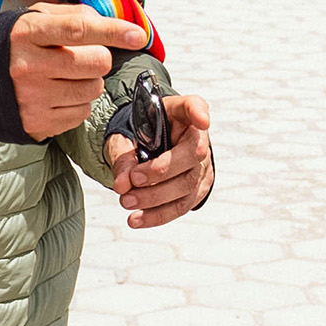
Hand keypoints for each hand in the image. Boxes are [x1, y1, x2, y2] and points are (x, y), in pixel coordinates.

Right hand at [9, 6, 148, 139]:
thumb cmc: (15, 46)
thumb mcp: (35, 18)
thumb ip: (74, 15)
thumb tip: (112, 24)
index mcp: (28, 33)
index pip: (78, 29)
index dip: (113, 31)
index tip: (138, 35)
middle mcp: (28, 66)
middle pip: (96, 62)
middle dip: (100, 57)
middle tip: (82, 56)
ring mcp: (32, 98)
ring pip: (93, 89)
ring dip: (90, 81)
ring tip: (67, 76)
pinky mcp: (37, 123)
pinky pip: (82, 112)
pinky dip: (79, 102)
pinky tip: (59, 94)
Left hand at [100, 95, 213, 227]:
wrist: (149, 148)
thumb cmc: (140, 137)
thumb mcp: (125, 138)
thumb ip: (123, 158)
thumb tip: (122, 185)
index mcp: (181, 114)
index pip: (195, 106)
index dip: (199, 112)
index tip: (201, 120)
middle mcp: (198, 137)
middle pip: (193, 154)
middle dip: (161, 170)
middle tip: (132, 180)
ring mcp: (202, 165)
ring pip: (187, 184)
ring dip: (155, 198)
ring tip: (126, 202)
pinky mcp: (198, 188)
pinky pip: (182, 205)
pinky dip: (157, 215)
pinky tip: (137, 219)